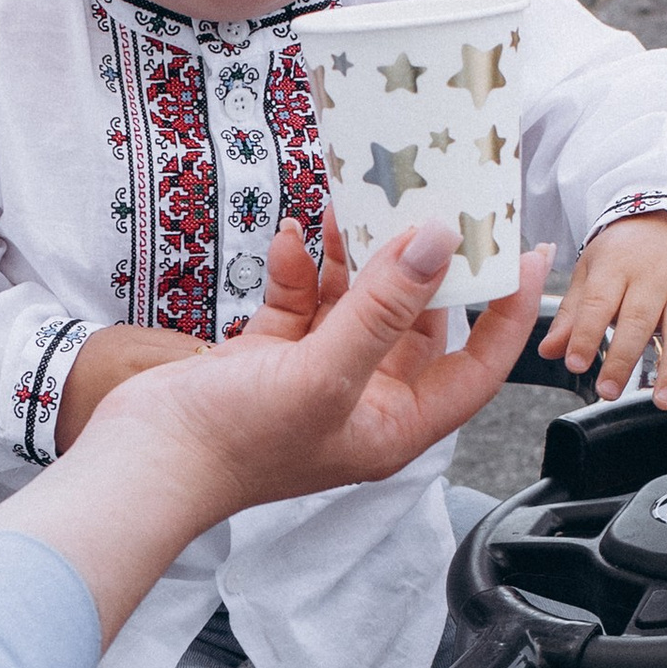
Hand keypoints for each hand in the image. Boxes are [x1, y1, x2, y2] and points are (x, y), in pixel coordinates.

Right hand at [0, 222, 550, 645]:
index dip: (509, 311)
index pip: (478, 364)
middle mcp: (363, 402)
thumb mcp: (323, 372)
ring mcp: (316, 378)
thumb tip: (438, 243)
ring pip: (356, 305)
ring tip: (349, 205)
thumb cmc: (234, 444)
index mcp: (395, 424)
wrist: (142, 462)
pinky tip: (289, 239)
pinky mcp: (270, 360)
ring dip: (353, 257)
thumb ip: (384, 307)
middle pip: (418, 324)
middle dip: (422, 266)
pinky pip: (301, 303)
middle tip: (433, 205)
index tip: (524, 251)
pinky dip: (298, 270)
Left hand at [534, 212, 666, 407]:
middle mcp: (655, 277)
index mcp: (617, 265)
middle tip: (607, 392)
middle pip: (640, 320)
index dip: (585, 335)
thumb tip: (549, 351)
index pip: (599, 302)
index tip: (575, 364)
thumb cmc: (625, 253)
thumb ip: (572, 314)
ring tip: (662, 402)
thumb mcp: (591, 270)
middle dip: (624, 360)